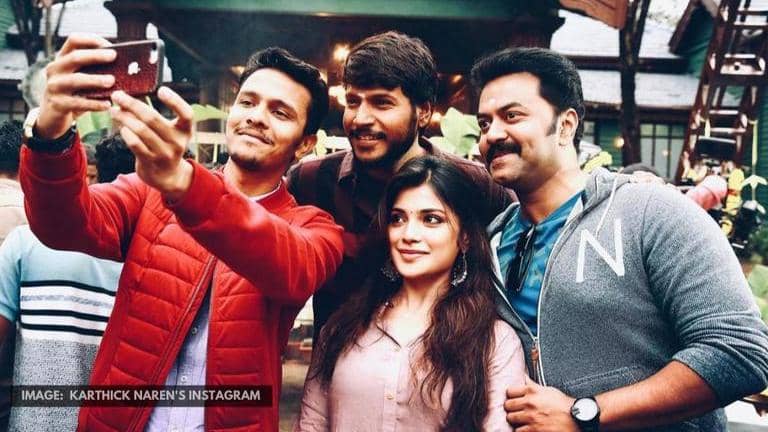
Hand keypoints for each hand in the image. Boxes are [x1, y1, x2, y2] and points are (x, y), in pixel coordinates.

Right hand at [37, 34, 115, 138]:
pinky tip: (107, 105)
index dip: (92, 40)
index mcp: (62, 58)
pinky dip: (94, 104)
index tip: (110, 45)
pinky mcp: (58, 104)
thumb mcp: (80, 76)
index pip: (74, 40)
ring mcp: (54, 86)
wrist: (53, 114)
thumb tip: (125, 65)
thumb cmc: (74, 92)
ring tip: (111, 81)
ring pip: (75, 80)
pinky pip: (78, 103)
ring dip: (95, 79)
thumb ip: (94, 69)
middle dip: (95, 56)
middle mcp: (55, 69)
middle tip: (114, 56)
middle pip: (75, 57)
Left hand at [109, 86, 193, 200]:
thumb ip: (154, 116)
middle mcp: (177, 142)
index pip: (186, 114)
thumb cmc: (165, 145)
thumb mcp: (170, 131)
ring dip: (124, 118)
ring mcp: (164, 153)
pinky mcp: (150, 162)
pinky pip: (135, 144)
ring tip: (113, 110)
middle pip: (153, 118)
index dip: (175, 101)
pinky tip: (121, 127)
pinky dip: (126, 133)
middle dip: (132, 104)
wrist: (167, 175)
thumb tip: (126, 99)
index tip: (161, 90)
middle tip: (117, 95)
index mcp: (185, 131)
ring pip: (141, 130)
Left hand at [504, 376, 577, 431]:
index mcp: (532, 391)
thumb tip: (524, 376)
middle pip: (507, 406)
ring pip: (511, 419)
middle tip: (518, 412)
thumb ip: (533, 385)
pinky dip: (522, 431)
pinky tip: (528, 428)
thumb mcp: (549, 390)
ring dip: (516, 421)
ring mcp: (531, 417)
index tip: (515, 400)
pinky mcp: (533, 430)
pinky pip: (518, 431)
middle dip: (512, 409)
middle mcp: (529, 403)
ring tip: (523, 421)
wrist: (577, 419)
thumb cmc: (564, 405)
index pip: (509, 391)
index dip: (511, 397)